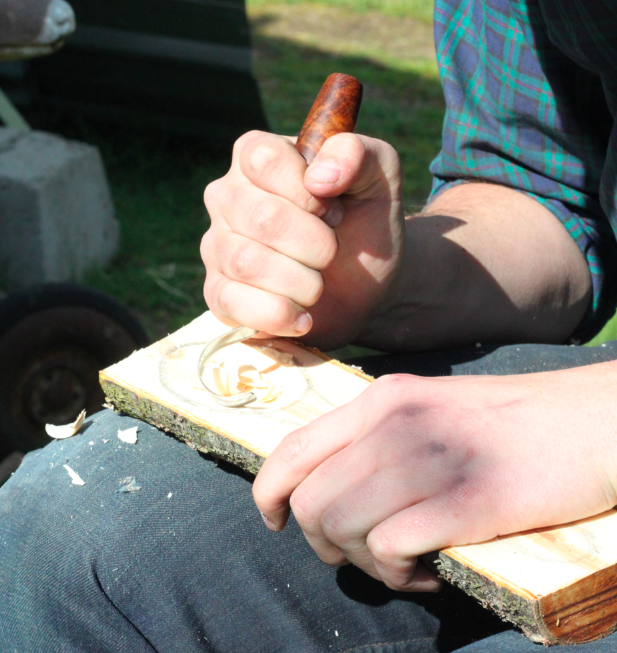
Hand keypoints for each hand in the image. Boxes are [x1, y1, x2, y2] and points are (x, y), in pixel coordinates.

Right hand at [201, 130, 404, 349]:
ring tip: (320, 283)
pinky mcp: (219, 293)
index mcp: (256, 157)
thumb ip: (357, 154)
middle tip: (333, 251)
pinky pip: (232, 303)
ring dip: (303, 282)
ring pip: (247, 263)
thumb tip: (320, 177)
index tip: (336, 211)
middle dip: (316, 244)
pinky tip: (304, 316)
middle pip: (261, 218)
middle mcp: (226, 197)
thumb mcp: (379, 178)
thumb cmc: (365, 224)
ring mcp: (217, 247)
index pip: (264, 160)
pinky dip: (278, 314)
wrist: (367, 286)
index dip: (309, 193)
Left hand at [253, 365, 616, 591]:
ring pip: (343, 527)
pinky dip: (397, 573)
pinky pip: (390, 548)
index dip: (268, 493)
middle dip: (324, 544)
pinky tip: (426, 571)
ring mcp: (430, 459)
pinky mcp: (468, 501)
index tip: (276, 522)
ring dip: (363, 564)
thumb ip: (376, 439)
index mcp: (382, 400)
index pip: (292, 449)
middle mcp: (396, 424)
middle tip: (364, 555)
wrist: (590, 421)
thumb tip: (331, 493)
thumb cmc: (509, 423)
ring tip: (401, 566)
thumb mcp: (429, 410)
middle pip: (312, 502)